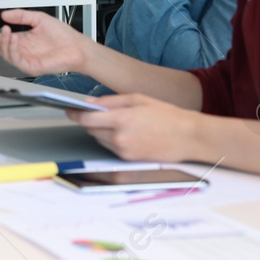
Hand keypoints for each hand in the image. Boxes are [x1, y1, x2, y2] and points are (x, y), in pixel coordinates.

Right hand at [0, 8, 93, 75]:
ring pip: (4, 52)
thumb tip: (4, 15)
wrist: (77, 47)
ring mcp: (25, 59)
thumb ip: (21, 16)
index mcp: (21, 39)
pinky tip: (13, 39)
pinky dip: (12, 49)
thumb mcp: (39, 18)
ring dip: (2, 41)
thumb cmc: (63, 36)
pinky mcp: (30, 66)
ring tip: (5, 30)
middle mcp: (21, 50)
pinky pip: (15, 59)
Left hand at [69, 93, 202, 162]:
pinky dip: (112, 140)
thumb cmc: (167, 115)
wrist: (189, 137)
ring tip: (120, 123)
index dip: (75, 114)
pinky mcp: (128, 160)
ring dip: (101, 131)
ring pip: (99, 140)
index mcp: (121, 119)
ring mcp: (123, 151)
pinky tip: (127, 133)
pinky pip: (110, 148)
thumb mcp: (138, 99)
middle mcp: (119, 137)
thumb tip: (89, 103)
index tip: (70, 110)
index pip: (86, 119)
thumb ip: (110, 101)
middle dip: (91, 121)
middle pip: (91, 130)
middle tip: (101, 113)